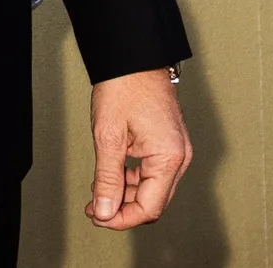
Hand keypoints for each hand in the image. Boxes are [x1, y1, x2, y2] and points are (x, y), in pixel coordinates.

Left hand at [86, 69, 190, 228]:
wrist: (133, 53)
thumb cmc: (123, 85)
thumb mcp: (108, 135)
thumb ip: (107, 178)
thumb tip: (104, 211)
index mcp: (169, 157)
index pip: (149, 207)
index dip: (121, 218)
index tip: (97, 216)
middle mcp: (179, 156)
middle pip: (153, 201)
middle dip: (122, 207)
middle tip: (93, 206)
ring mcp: (176, 149)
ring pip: (152, 188)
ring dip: (125, 193)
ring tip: (98, 190)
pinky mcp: (168, 142)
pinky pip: (152, 171)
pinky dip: (132, 177)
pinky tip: (111, 174)